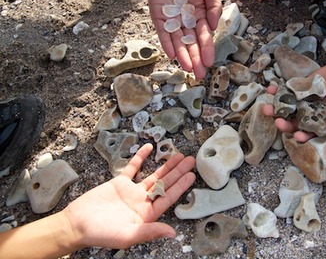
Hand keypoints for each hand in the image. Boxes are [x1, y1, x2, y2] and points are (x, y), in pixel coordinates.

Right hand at [62, 143, 195, 249]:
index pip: (168, 198)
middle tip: (191, 161)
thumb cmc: (101, 234)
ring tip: (178, 155)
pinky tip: (149, 148)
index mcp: (147, 215)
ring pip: (152, 175)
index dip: (181, 186)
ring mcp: (131, 192)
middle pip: (164, 184)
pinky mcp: (119, 183)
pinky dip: (140, 157)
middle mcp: (142, 202)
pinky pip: (132, 168)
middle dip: (178, 172)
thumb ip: (150, 232)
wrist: (76, 224)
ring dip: (165, 165)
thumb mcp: (128, 235)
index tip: (192, 176)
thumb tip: (172, 233)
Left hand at [148, 0, 221, 78]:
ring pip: (177, 42)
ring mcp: (172, 20)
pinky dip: (166, 44)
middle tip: (199, 74)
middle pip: (191, 44)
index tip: (210, 62)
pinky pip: (162, 33)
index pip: (204, 37)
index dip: (207, 49)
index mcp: (200, 16)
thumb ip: (214, 6)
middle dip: (195, 59)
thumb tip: (214, 26)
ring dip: (182, 55)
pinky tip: (172, 55)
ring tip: (187, 68)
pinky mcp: (158, 16)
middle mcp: (186, 21)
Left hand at [263, 64, 325, 141]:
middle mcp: (307, 116)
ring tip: (267, 108)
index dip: (303, 136)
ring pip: (284, 109)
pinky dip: (276, 91)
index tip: (297, 135)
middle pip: (292, 124)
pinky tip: (271, 89)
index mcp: (319, 124)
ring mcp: (300, 103)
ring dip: (274, 109)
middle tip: (277, 121)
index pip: (309, 134)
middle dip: (283, 124)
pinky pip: (284, 92)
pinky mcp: (296, 91)